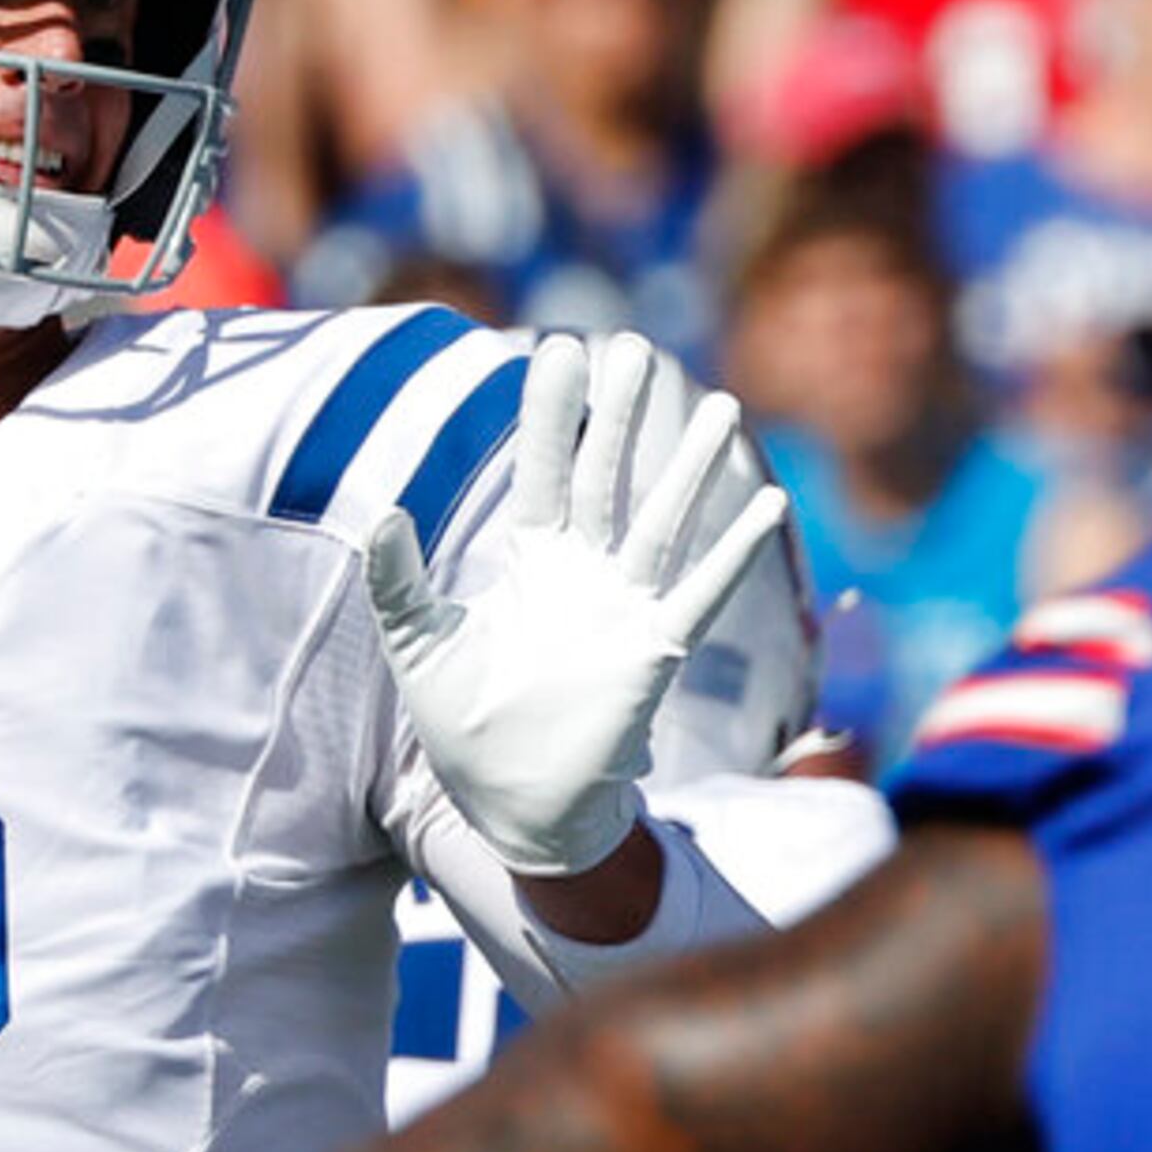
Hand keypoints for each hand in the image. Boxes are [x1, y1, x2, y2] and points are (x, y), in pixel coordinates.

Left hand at [365, 334, 791, 876]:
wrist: (511, 804)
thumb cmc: (466, 726)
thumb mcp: (419, 645)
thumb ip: (399, 582)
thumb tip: (386, 514)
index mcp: (530, 562)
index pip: (544, 471)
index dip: (552, 414)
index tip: (559, 349)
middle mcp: (584, 573)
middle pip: (606, 476)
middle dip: (620, 415)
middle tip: (636, 347)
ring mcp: (624, 607)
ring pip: (660, 520)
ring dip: (689, 468)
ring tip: (720, 405)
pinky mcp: (654, 650)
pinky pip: (701, 592)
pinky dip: (733, 553)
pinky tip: (766, 506)